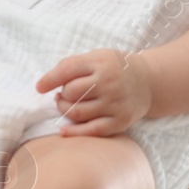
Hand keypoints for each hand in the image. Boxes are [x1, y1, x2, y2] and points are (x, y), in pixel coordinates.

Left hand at [36, 49, 152, 136]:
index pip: (67, 70)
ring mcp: (115, 103)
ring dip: (65, 110)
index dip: (49, 80)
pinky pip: (91, 130)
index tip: (39, 87)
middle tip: (63, 95)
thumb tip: (44, 84)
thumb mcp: (97, 57)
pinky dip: (74, 132)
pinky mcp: (120, 121)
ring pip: (76, 112)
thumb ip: (73, 66)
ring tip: (66, 105)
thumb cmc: (115, 68)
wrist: (148, 81)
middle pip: (70, 93)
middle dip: (62, 95)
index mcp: (101, 62)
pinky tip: (63, 130)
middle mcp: (109, 82)